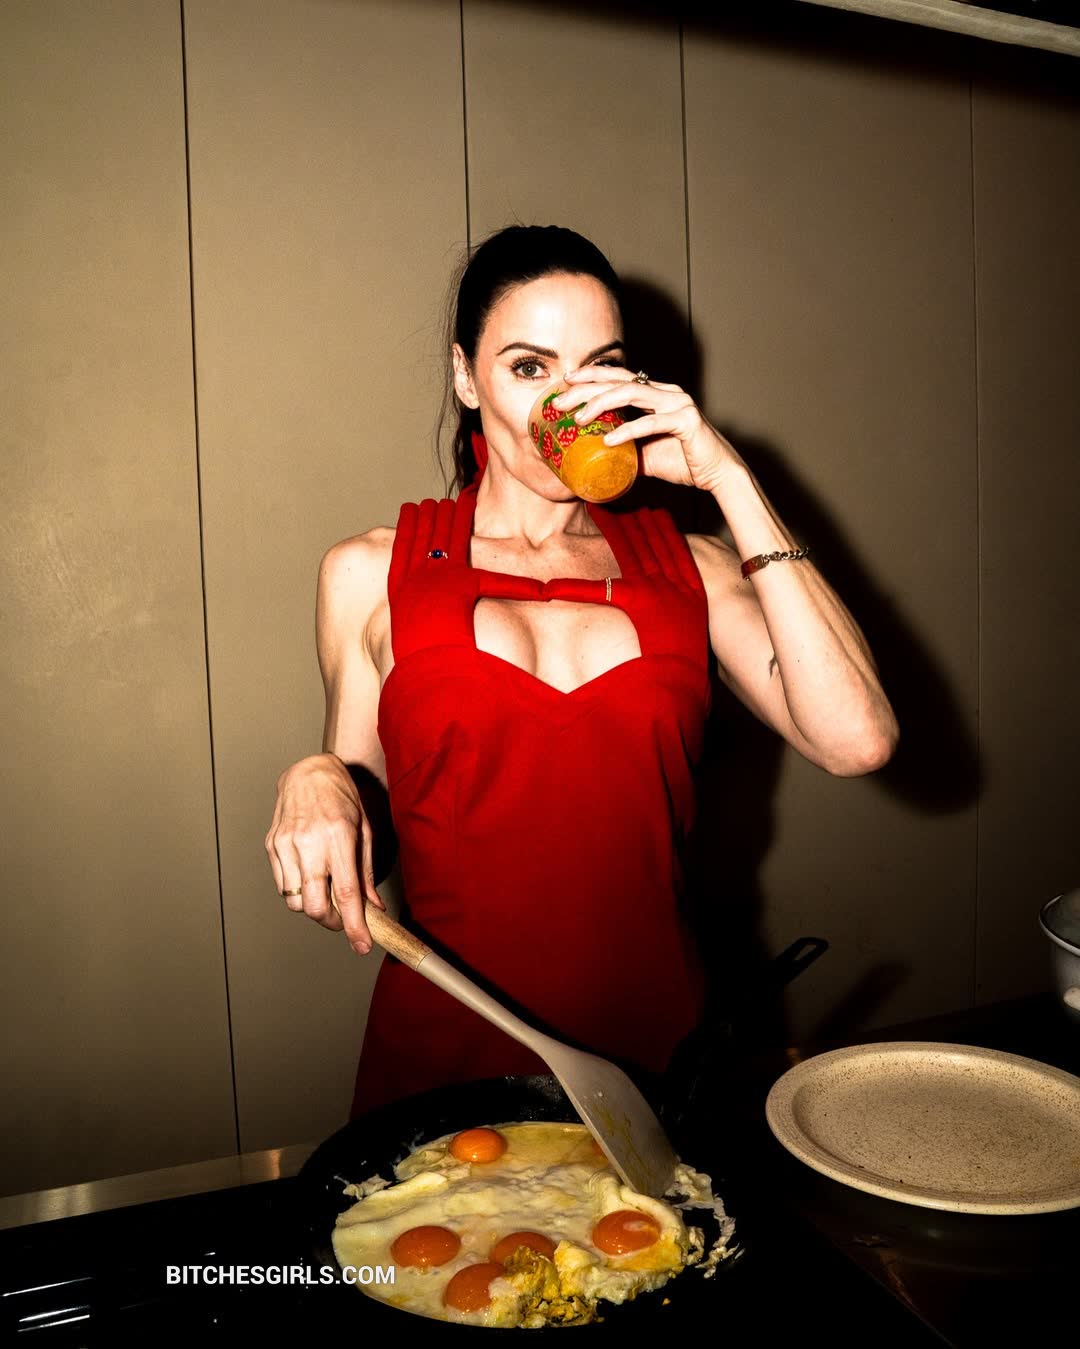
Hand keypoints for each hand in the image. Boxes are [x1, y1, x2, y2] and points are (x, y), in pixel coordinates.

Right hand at [264, 752, 384, 953]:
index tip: (362, 944)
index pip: (346, 893)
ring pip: (295, 901)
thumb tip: (372, 908)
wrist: (309, 771)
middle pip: (314, 906)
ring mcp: (285, 845)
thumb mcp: (364, 830)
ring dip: (314, 907)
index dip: (354, 925)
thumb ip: (365, 872)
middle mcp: (308, 842)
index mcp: (337, 837)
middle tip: (344, 919)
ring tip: (328, 893)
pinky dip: (299, 891)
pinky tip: (311, 877)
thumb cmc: (342, 797)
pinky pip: (283, 885)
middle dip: (331, 922)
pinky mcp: (271, 846)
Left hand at [555, 365, 743, 493]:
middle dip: (586, 389)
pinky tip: (608, 440)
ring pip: (631, 394)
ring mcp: (678, 403)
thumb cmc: (684, 462)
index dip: (592, 375)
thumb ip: (623, 450)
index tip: (566, 380)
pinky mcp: (687, 420)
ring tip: (579, 418)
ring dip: (601, 404)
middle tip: (560, 400)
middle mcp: (666, 392)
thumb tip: (594, 460)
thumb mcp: (645, 456)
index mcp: (657, 395)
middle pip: (618, 382)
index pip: (619, 377)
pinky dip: (627, 431)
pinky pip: (650, 423)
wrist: (718, 475)